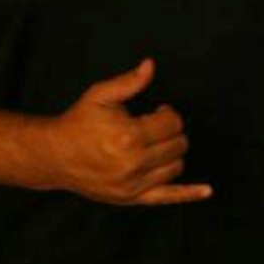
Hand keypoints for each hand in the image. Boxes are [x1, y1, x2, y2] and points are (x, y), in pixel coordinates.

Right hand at [40, 59, 211, 205]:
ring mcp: (133, 184)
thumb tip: (151, 65)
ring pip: (176, 166)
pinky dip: (189, 194)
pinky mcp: (131, 198)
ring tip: (154, 143)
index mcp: (128, 136)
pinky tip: (206, 191)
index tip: (156, 111)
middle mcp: (133, 163)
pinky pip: (167, 198)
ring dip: (172, 152)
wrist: (56, 156)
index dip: (168, 113)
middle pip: (178, 144)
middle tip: (154, 125)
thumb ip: (130, 81)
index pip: (172, 123)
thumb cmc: (79, 122)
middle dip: (171, 131)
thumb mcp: (101, 95)